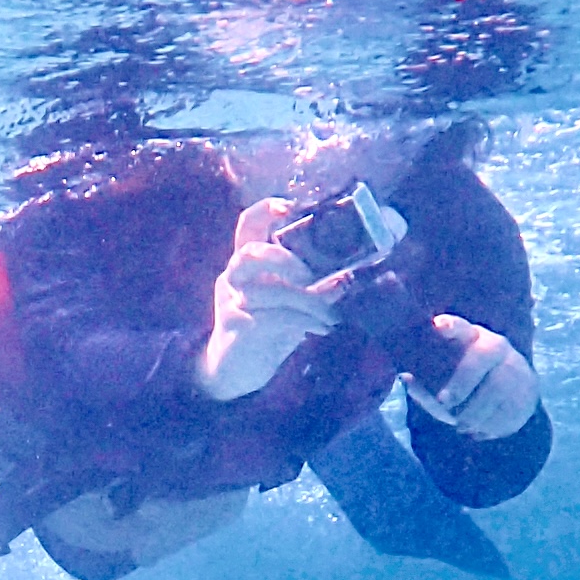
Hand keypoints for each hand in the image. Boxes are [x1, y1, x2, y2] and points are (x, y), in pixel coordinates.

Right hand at [196, 223, 346, 397]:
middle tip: (309, 275)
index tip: (289, 207)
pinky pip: (273, 317)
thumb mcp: (294, 304)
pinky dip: (303, 321)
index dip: (265, 210)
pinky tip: (320, 328)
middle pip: (249, 253)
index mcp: (248, 263)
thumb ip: (318, 288)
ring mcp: (231, 302)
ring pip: (267, 290)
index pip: (247, 226)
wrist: (235, 372)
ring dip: (307, 300)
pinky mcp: (236, 327)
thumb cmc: (268, 329)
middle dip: (283, 259)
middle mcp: (234, 277)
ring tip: (330, 314)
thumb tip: (348, 277)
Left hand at [410, 317, 538, 439]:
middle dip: (461, 382)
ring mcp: (517, 368)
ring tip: (461, 425)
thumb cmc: (467, 381)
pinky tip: (480, 430)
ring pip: (497, 389)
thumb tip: (406, 379)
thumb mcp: (446, 376)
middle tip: (443, 403)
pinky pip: (511, 410)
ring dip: (474, 413)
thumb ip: (424, 380)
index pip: (461, 327)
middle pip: (481, 359)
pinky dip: (491, 426)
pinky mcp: (529, 391)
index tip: (438, 325)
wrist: (514, 387)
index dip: (451, 325)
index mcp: (472, 338)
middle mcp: (497, 347)